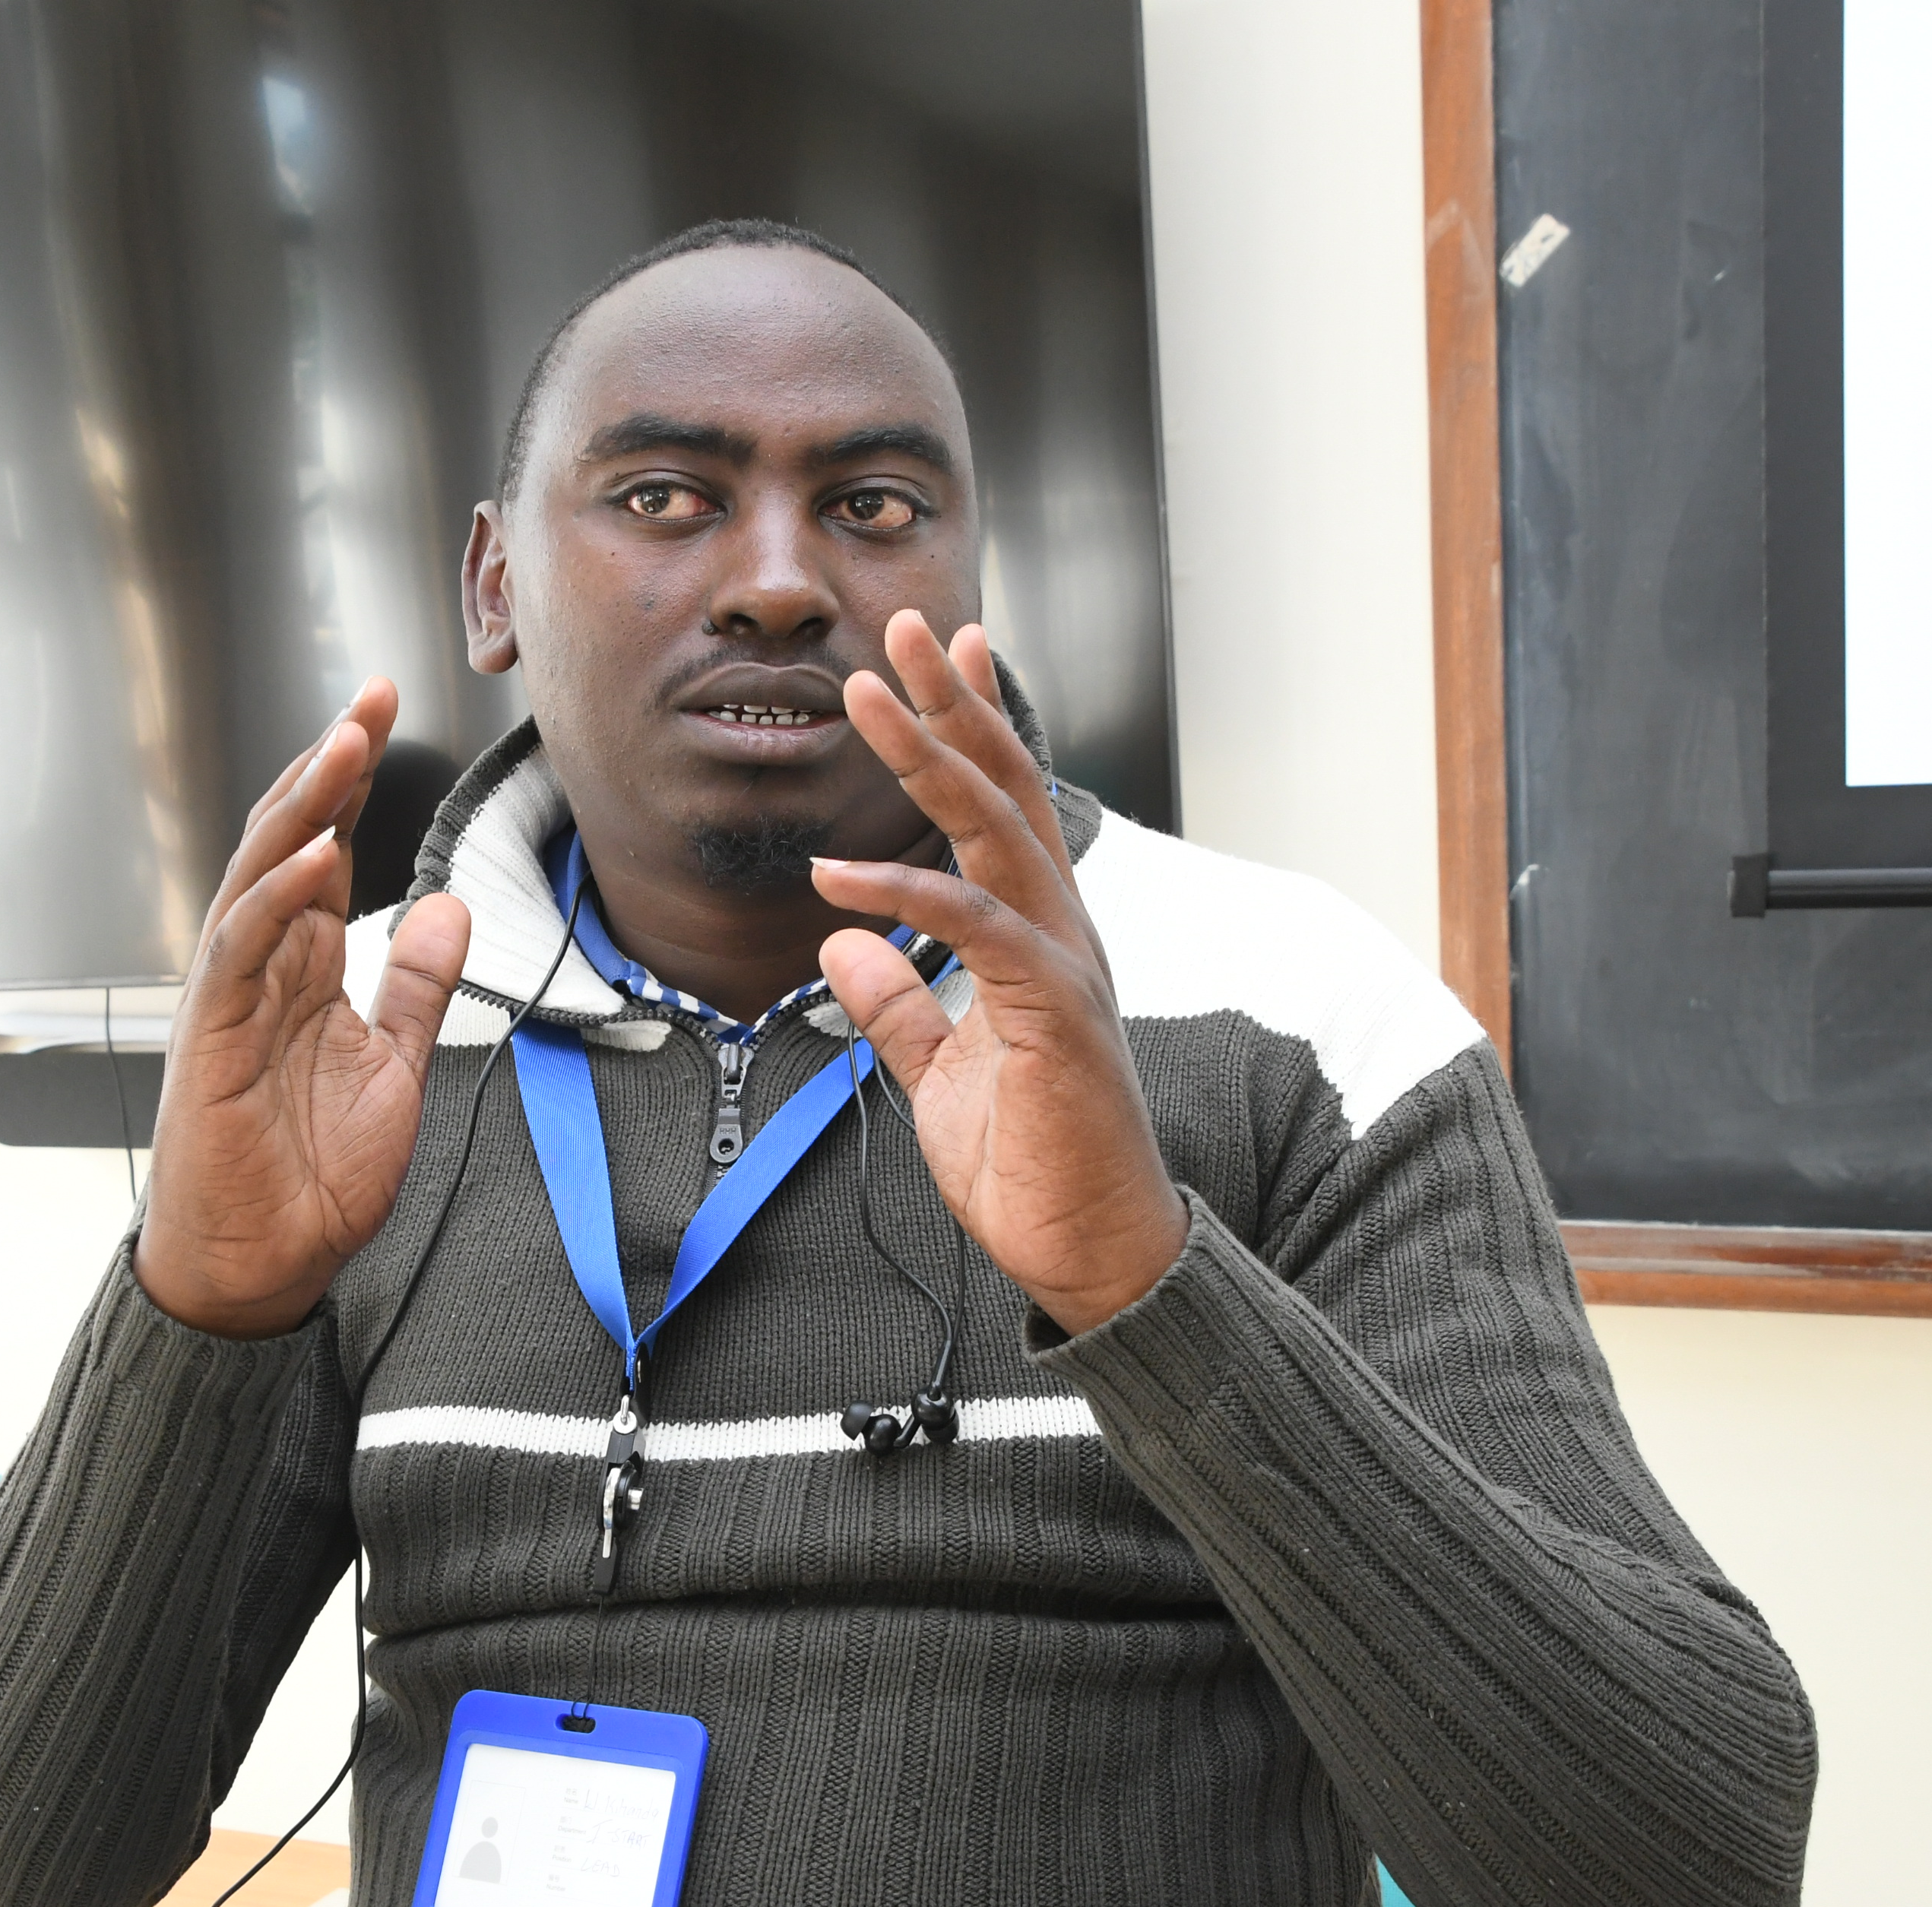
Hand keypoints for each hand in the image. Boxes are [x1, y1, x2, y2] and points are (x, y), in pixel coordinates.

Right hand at [133, 679, 471, 1337]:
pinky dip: (276, 897)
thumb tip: (449, 909)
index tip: (383, 710)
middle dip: (328, 764)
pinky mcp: (212, 1034)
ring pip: (258, 874)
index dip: (351, 779)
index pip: (325, 847)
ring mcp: (229, 995)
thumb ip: (416, 986)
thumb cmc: (307, 1178)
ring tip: (344, 743)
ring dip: (301, 806)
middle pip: (287, 838)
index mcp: (300, 966)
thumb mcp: (393, 1067)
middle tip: (369, 697)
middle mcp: (260, 966)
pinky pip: (241, 947)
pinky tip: (315, 854)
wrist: (259, 1267)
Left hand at [810, 614, 1188, 1336]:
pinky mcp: (1057, 1012)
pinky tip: (841, 876)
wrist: (1090, 1253)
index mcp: (1039, 936)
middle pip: (1005, 790)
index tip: (941, 653)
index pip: (1004, 808)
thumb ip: (898, 1005)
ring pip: (997, 832)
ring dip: (929, 758)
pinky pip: (979, 930)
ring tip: (865, 697)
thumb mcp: (938, 1076)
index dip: (972, 724)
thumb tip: (842, 944)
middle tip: (901, 627)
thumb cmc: (1030, 1166)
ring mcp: (1067, 964)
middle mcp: (1062, 930)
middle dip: (952, 704)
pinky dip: (908, 896)